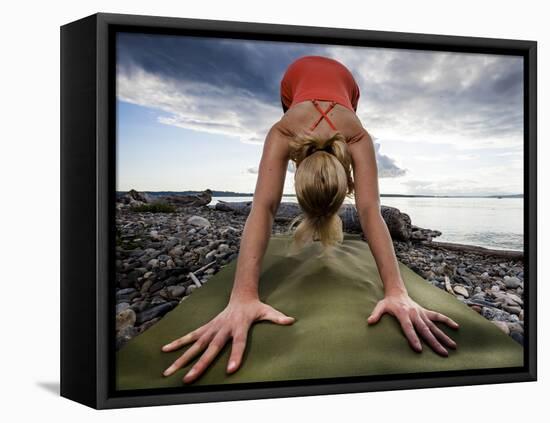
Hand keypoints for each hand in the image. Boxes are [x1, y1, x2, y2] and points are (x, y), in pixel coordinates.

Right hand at [161, 298, 294, 382]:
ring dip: (181, 358)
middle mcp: (223, 328)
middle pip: (211, 349)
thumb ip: (277, 317)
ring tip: (169, 371)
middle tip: (189, 379)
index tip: (230, 370)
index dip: (236, 356)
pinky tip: (165, 351)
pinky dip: (177, 343)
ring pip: (195, 345)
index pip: (239, 343)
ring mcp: (212, 328)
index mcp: (239, 327)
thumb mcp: (268, 311)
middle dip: (200, 365)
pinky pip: (190, 336)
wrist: (241, 294)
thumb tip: (291, 320)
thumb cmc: (255, 307)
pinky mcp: (206, 327)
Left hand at [367, 292, 459, 355]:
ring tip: (453, 346)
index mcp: (403, 314)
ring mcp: (421, 313)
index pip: (408, 328)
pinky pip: (438, 316)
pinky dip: (447, 320)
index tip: (419, 349)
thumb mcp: (380, 306)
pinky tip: (456, 327)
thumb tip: (369, 321)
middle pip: (425, 330)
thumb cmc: (388, 302)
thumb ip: (376, 314)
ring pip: (434, 326)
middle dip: (434, 342)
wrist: (397, 291)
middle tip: (443, 353)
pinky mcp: (426, 312)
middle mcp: (414, 314)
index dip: (413, 338)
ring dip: (444, 336)